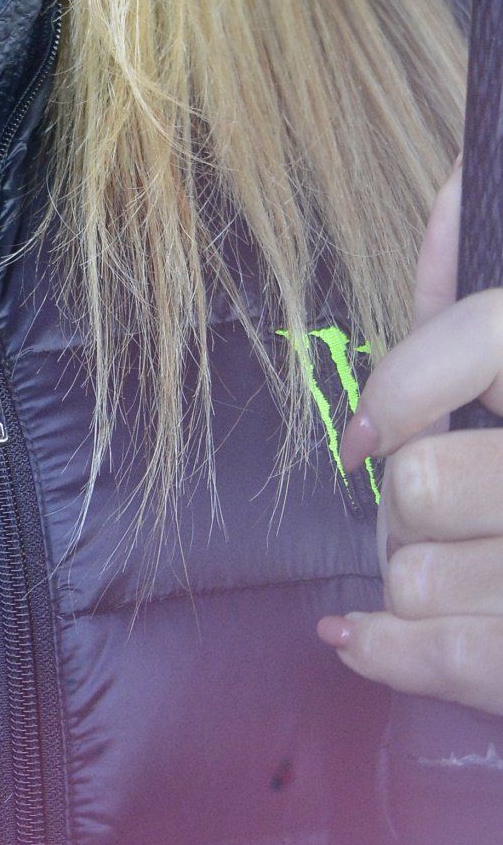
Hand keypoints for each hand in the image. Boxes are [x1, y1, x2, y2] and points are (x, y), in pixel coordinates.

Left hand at [317, 160, 502, 712]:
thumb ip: (474, 303)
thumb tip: (453, 184)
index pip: (482, 339)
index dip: (402, 389)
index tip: (365, 437)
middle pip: (421, 488)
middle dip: (409, 510)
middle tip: (445, 517)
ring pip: (418, 577)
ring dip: (417, 582)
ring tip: (461, 574)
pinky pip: (454, 660)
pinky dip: (389, 653)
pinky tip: (363, 636)